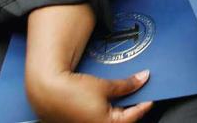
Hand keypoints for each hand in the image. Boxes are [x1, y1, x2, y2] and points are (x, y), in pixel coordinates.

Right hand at [25, 69, 150, 122]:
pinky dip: (106, 114)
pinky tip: (107, 104)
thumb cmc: (72, 91)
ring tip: (122, 98)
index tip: (151, 96)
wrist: (45, 92)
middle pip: (122, 121)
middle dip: (131, 109)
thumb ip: (127, 85)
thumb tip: (144, 78)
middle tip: (138, 95)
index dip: (144, 104)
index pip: (134, 116)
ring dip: (118, 112)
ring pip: (110, 121)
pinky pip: (98, 121)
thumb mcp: (104, 86)